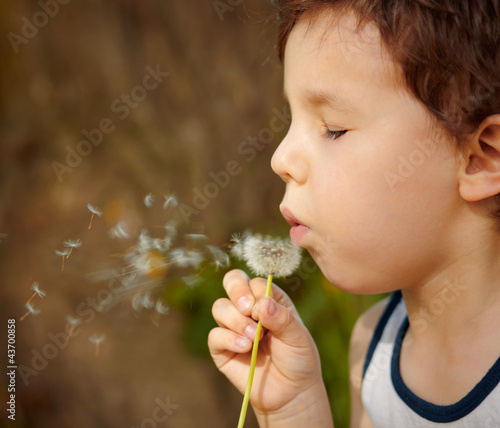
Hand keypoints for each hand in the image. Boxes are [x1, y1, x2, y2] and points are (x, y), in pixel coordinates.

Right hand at [208, 269, 326, 419]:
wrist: (291, 392)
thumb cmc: (298, 359)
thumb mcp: (297, 336)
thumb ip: (281, 318)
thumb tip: (261, 304)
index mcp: (268, 299)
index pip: (254, 282)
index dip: (257, 292)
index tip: (265, 309)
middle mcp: (248, 309)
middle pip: (232, 282)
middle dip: (237, 290)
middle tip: (248, 309)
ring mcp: (233, 327)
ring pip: (220, 307)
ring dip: (236, 320)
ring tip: (254, 338)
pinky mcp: (222, 348)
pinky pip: (215, 335)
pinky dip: (229, 339)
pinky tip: (245, 348)